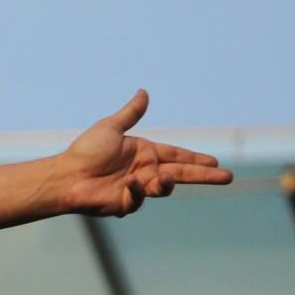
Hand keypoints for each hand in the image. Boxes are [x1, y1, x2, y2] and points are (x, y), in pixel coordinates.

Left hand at [55, 89, 233, 216]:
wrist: (66, 175)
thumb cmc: (85, 151)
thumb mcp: (111, 128)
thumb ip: (131, 113)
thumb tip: (143, 92)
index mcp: (144, 153)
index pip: (176, 156)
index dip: (195, 159)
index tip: (215, 162)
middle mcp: (145, 171)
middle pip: (181, 174)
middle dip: (204, 176)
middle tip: (228, 177)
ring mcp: (137, 189)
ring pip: (165, 187)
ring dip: (167, 183)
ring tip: (161, 178)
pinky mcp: (127, 203)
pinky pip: (141, 197)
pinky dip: (139, 190)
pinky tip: (130, 183)